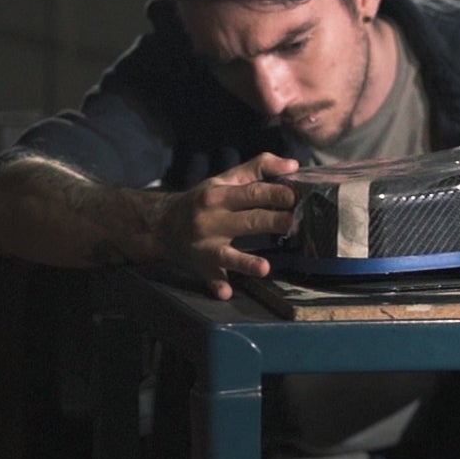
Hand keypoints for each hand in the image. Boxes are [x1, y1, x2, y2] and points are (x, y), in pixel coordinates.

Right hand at [159, 153, 299, 299]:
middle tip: (294, 223)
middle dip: (271, 222)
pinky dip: (217, 285)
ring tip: (265, 267)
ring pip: (227, 255)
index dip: (274, 194)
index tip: (295, 196)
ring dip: (245, 262)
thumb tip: (293, 165)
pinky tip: (226, 293)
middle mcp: (212, 220)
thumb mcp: (227, 179)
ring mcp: (206, 246)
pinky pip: (210, 278)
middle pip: (247, 221)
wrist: (164, 225)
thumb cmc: (206, 200)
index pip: (252, 193)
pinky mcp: (202, 267)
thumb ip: (259, 168)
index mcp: (220, 196)